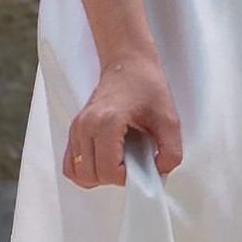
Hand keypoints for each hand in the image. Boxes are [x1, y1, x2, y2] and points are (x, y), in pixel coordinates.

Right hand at [64, 48, 183, 187]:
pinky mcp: (74, 130)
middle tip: (132, 164)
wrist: (128, 64)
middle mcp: (86, 125)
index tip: (141, 166)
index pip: (108, 171)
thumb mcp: (169, 120)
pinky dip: (85, 170)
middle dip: (114, 178)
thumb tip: (159, 174)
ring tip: (119, 161)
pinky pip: (70, 165)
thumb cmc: (146, 86)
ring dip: (99, 175)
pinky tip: (104, 161)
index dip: (128, 178)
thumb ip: (171, 151)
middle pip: (91, 175)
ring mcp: (76, 128)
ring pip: (78, 173)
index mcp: (107, 122)